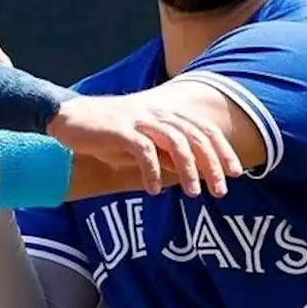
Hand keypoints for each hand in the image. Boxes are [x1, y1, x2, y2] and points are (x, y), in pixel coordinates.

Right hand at [48, 93, 242, 197]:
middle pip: (195, 137)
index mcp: (165, 115)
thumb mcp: (141, 145)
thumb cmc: (107, 134)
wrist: (70, 119)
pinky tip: (154, 189)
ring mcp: (139, 120)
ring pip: (175, 143)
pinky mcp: (120, 129)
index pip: (203, 130)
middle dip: (212, 164)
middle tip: (221, 190)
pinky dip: (152, 171)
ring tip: (193, 193)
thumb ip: (163, 155)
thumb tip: (185, 173)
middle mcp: (157, 114)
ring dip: (188, 169)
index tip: (236, 173)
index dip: (222, 150)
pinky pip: (143, 150)